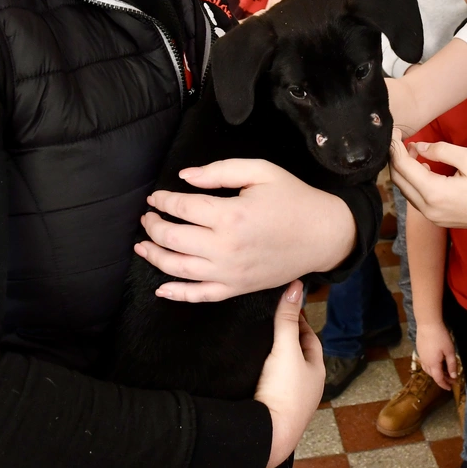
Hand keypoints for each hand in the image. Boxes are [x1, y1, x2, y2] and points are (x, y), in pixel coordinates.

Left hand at [135, 159, 355, 300]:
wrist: (323, 234)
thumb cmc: (294, 199)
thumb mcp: (261, 172)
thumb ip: (220, 171)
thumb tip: (184, 177)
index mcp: (231, 215)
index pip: (182, 208)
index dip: (163, 201)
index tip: (155, 197)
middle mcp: (226, 248)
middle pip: (173, 239)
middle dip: (154, 226)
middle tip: (148, 218)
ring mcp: (230, 273)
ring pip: (178, 269)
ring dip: (155, 257)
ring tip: (143, 246)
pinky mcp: (237, 288)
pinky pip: (200, 295)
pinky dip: (177, 294)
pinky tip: (162, 288)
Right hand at [255, 281, 324, 467]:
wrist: (270, 434)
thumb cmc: (283, 391)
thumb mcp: (285, 349)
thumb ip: (287, 319)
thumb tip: (295, 287)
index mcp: (316, 371)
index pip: (310, 339)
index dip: (299, 323)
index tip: (285, 310)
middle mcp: (309, 387)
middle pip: (299, 357)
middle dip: (287, 342)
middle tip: (270, 326)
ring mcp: (293, 403)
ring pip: (287, 375)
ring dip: (277, 362)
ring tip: (259, 347)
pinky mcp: (276, 413)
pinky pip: (273, 389)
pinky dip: (266, 379)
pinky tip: (253, 375)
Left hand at [390, 133, 466, 228]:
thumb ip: (442, 150)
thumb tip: (420, 147)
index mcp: (433, 193)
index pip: (403, 167)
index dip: (396, 148)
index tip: (395, 133)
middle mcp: (427, 208)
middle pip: (399, 181)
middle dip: (396, 159)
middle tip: (400, 141)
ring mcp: (432, 217)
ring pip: (406, 191)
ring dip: (405, 171)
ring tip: (414, 152)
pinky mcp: (438, 219)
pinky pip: (417, 199)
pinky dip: (414, 183)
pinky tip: (424, 169)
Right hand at [415, 321, 457, 390]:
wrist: (427, 324)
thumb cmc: (440, 337)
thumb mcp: (450, 351)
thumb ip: (452, 365)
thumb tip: (453, 377)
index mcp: (433, 364)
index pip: (439, 379)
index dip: (444, 385)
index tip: (450, 388)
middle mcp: (425, 363)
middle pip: (433, 375)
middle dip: (442, 379)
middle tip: (451, 378)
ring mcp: (421, 356)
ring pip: (428, 370)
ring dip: (436, 373)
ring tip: (444, 371)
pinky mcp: (419, 350)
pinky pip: (425, 363)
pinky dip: (431, 367)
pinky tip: (436, 362)